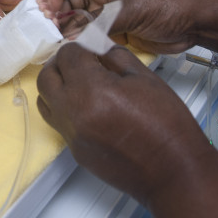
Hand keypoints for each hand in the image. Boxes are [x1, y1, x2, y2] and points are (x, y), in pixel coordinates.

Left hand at [37, 43, 217, 217]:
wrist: (173, 170)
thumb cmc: (167, 124)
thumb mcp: (145, 78)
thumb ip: (115, 57)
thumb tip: (98, 47)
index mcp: (92, 89)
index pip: (67, 55)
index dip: (79, 46)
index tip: (90, 48)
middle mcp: (73, 112)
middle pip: (46, 77)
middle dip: (60, 63)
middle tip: (79, 61)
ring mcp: (71, 134)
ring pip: (44, 100)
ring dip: (56, 86)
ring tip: (77, 82)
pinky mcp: (74, 149)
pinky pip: (57, 122)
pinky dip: (64, 107)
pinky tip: (86, 105)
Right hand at [44, 0, 200, 53]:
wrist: (195, 21)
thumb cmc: (166, 2)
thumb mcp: (129, 8)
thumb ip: (99, 22)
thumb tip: (72, 36)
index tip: (51, 8)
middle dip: (59, 12)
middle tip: (51, 30)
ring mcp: (110, 12)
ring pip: (80, 18)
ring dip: (69, 29)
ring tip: (60, 42)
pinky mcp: (117, 30)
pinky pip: (93, 34)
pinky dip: (82, 41)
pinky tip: (75, 50)